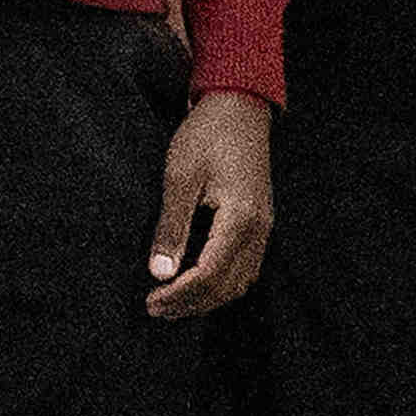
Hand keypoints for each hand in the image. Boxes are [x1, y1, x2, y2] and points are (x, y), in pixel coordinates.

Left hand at [143, 88, 271, 318]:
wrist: (239, 107)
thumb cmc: (206, 135)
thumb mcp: (180, 178)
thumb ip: (171, 227)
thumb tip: (160, 273)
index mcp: (241, 219)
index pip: (211, 275)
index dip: (181, 295)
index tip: (151, 301)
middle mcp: (259, 229)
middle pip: (227, 285)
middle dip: (191, 303)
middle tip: (155, 309)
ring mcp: (263, 227)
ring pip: (240, 280)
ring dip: (207, 297)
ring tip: (171, 302)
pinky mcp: (259, 222)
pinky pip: (245, 266)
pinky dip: (221, 282)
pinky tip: (195, 282)